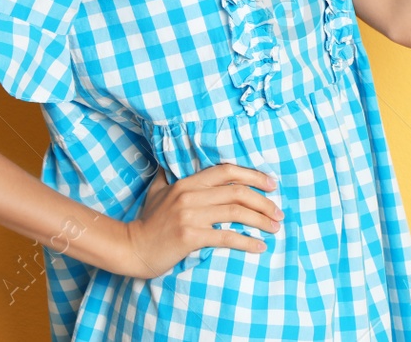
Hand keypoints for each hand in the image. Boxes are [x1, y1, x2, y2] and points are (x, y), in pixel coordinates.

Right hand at [122, 163, 283, 278]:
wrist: (131, 248)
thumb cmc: (148, 222)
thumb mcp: (158, 191)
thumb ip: (170, 175)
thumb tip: (174, 161)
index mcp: (187, 182)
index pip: (227, 171)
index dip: (253, 175)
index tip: (272, 184)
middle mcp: (191, 195)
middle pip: (238, 191)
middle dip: (264, 201)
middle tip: (279, 212)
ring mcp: (190, 215)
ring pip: (236, 212)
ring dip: (261, 220)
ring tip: (275, 228)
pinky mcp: (190, 236)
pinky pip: (226, 237)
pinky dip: (247, 242)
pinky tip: (260, 247)